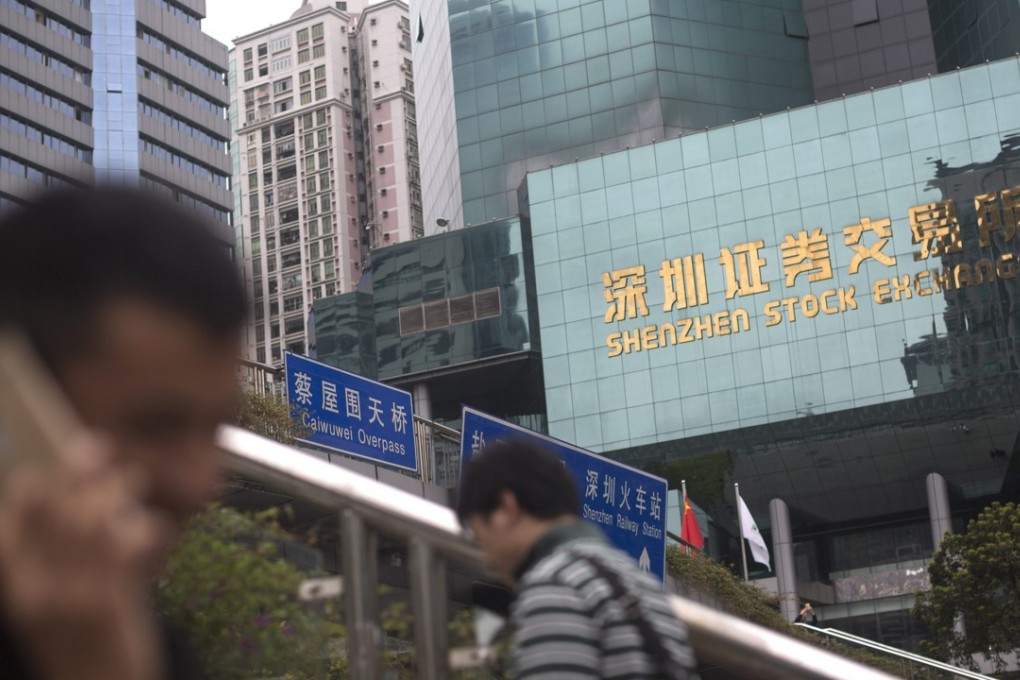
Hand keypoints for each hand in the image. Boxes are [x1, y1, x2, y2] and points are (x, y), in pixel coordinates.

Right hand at [0, 434, 171, 679]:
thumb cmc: (83, 640)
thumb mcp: (54, 603)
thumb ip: (58, 558)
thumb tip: (79, 496)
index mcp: (19, 588)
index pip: (7, 529)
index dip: (25, 493)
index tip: (42, 468)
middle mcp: (39, 591)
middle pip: (54, 514)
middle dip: (74, 474)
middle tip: (94, 448)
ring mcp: (73, 598)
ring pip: (91, 524)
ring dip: (114, 491)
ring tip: (131, 478)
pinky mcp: (110, 606)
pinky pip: (126, 551)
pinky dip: (144, 529)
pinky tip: (155, 526)